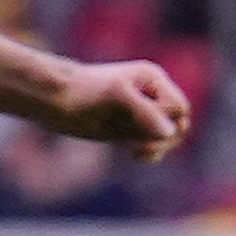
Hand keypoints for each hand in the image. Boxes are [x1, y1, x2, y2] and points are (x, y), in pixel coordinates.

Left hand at [46, 60, 190, 158]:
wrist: (56, 101)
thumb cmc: (85, 91)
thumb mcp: (117, 95)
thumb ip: (146, 111)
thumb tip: (170, 132)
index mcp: (153, 79)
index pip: (179, 107)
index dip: (166, 119)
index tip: (138, 122)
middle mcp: (152, 95)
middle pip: (179, 123)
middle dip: (164, 137)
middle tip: (140, 146)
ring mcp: (141, 114)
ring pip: (167, 137)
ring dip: (157, 146)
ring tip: (136, 151)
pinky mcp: (129, 131)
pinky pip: (153, 145)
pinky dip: (150, 154)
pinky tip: (135, 156)